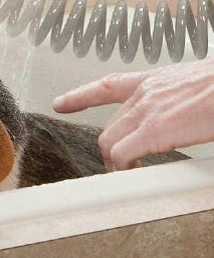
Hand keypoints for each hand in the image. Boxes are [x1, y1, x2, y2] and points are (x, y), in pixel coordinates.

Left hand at [52, 61, 213, 169]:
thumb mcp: (195, 88)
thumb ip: (179, 103)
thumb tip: (185, 117)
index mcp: (155, 80)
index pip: (107, 86)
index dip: (81, 96)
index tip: (61, 103)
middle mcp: (145, 92)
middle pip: (109, 125)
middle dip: (110, 148)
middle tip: (119, 165)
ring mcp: (148, 110)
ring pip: (111, 141)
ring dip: (116, 162)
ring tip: (129, 175)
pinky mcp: (156, 130)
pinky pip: (124, 155)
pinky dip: (124, 169)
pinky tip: (133, 176)